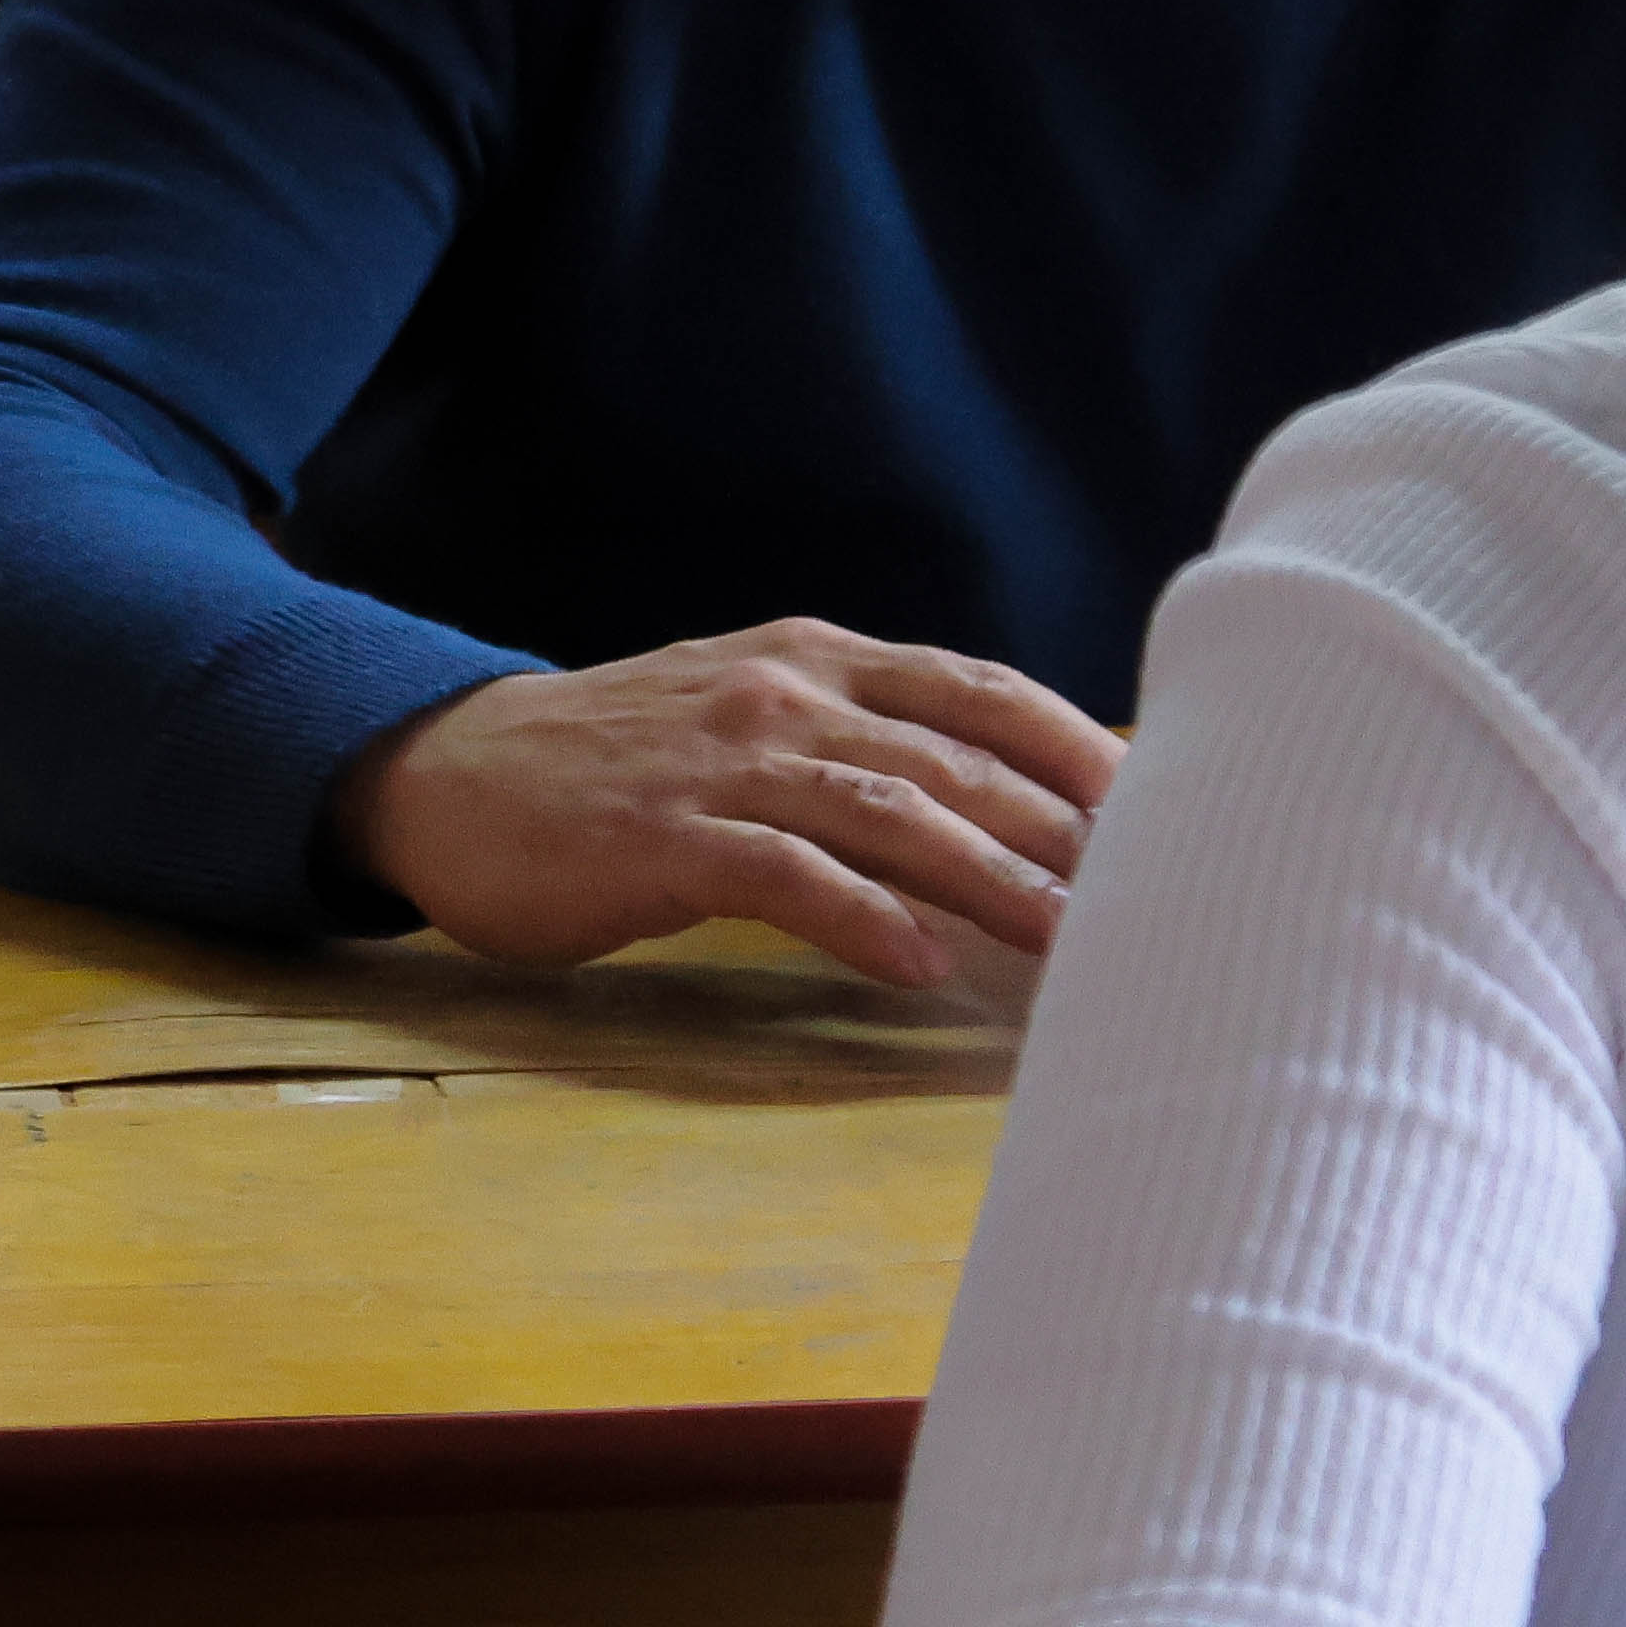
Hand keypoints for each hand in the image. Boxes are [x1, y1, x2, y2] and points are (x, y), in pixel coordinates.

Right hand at [330, 621, 1122, 990]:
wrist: (452, 772)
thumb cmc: (625, 767)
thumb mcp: (756, 721)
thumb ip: (865, 745)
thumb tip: (1008, 806)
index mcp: (820, 660)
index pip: (980, 691)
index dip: (1077, 745)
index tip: (1173, 804)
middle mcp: (787, 694)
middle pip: (955, 758)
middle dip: (1062, 828)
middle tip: (1154, 894)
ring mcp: (725, 762)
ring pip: (888, 810)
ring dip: (989, 877)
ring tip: (1068, 941)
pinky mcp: (666, 837)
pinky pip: (782, 874)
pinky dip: (859, 918)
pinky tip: (917, 966)